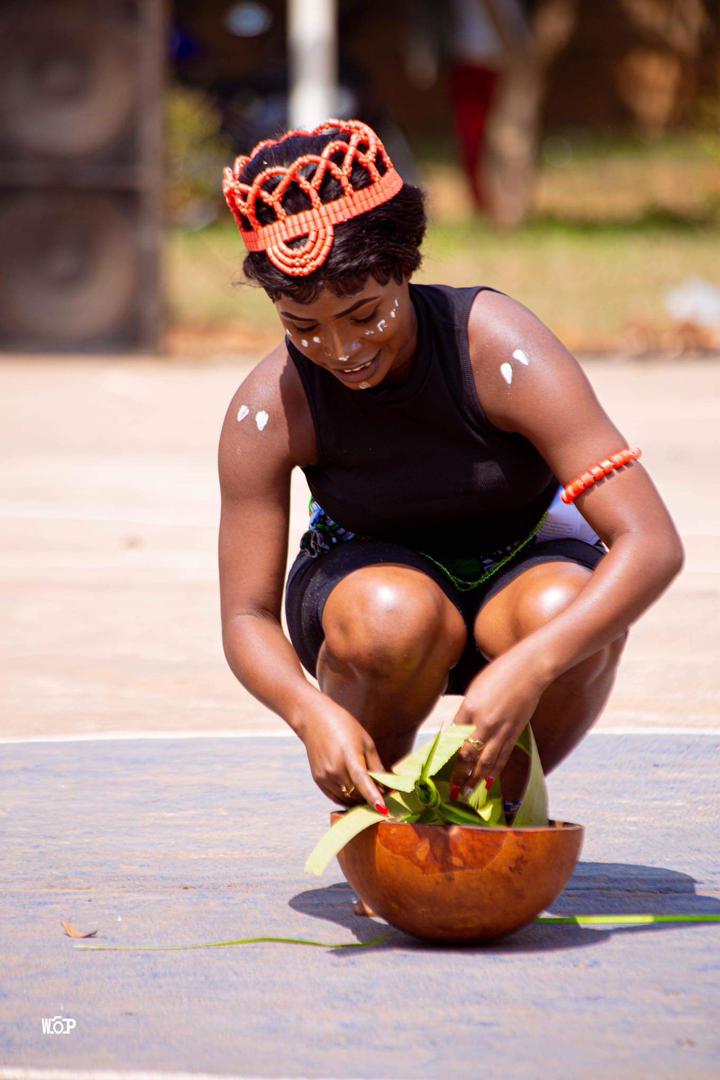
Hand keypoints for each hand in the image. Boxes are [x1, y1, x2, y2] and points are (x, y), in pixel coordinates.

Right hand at [298, 698, 387, 811]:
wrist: (314, 721)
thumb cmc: (345, 727)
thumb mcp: (366, 742)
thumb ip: (376, 765)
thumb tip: (387, 785)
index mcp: (348, 756)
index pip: (362, 781)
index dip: (373, 796)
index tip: (383, 810)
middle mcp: (334, 769)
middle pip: (357, 794)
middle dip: (371, 797)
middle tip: (384, 795)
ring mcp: (325, 776)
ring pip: (347, 799)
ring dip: (359, 800)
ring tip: (369, 793)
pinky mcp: (318, 780)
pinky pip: (336, 797)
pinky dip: (347, 798)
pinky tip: (355, 792)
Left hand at [450, 647, 547, 793]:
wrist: (530, 669)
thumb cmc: (501, 672)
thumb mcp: (476, 689)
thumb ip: (467, 711)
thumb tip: (458, 731)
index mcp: (470, 708)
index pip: (453, 738)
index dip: (446, 755)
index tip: (438, 768)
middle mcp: (484, 722)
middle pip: (468, 755)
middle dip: (459, 775)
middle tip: (452, 791)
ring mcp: (502, 730)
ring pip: (486, 761)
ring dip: (476, 780)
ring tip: (468, 793)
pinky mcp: (515, 733)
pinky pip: (502, 757)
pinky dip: (495, 771)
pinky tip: (489, 781)